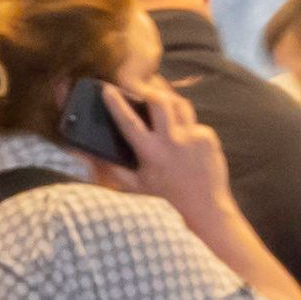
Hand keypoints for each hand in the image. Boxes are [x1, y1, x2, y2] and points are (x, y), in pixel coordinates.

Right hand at [103, 78, 235, 235]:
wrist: (205, 210)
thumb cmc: (166, 202)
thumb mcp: (134, 187)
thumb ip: (112, 169)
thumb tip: (91, 155)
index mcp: (151, 153)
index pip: (129, 121)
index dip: (116, 103)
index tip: (108, 89)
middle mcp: (173, 142)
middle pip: (159, 101)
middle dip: (149, 90)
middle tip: (143, 90)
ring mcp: (193, 138)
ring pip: (180, 104)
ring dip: (168, 102)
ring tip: (161, 105)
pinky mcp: (209, 139)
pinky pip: (194, 124)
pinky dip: (186, 127)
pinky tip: (183, 140)